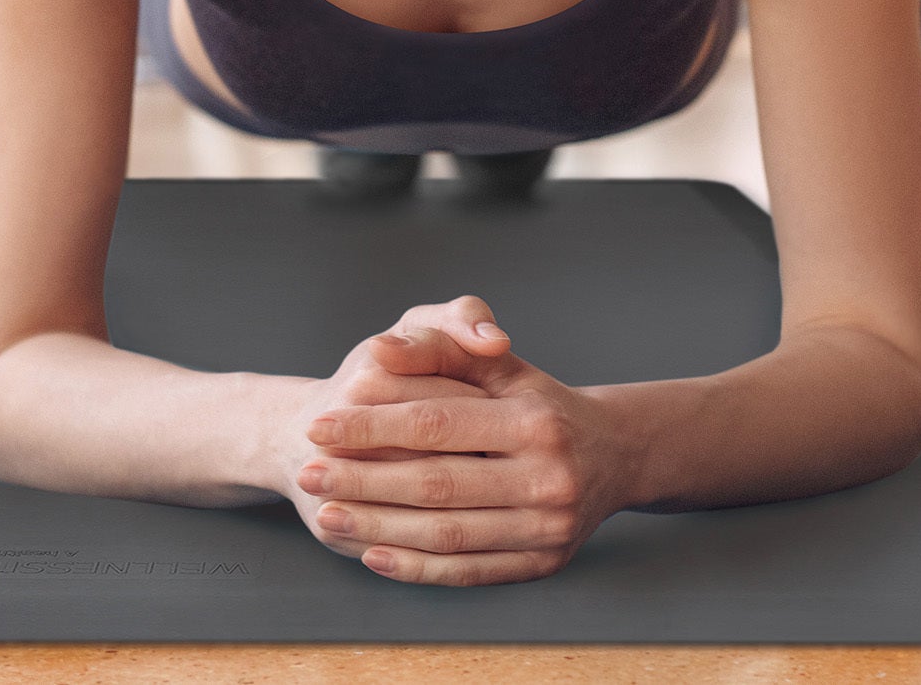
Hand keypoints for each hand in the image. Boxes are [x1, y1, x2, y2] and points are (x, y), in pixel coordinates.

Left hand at [293, 296, 640, 585]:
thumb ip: (437, 349)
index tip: (317, 427)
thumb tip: (377, 349)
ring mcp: (549, 527)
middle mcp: (549, 478)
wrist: (612, 455)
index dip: (370, 426)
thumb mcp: (496, 364)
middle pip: (436, 485)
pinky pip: (470, 571)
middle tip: (308, 476)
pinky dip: (418, 568)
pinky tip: (373, 554)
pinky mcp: (544, 564)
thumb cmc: (534, 400)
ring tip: (327, 515)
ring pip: (448, 535)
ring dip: (379, 529)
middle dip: (362, 482)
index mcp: (533, 422)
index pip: (435, 424)